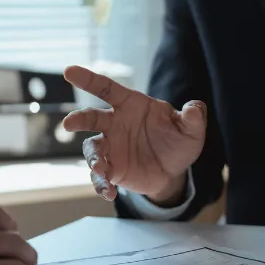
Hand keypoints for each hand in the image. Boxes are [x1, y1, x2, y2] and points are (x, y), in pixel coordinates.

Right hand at [62, 66, 206, 204]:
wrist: (174, 170)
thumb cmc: (178, 141)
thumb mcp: (191, 130)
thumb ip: (193, 118)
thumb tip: (194, 108)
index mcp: (131, 105)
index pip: (107, 88)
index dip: (88, 79)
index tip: (69, 71)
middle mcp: (115, 123)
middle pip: (91, 118)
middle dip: (78, 119)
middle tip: (69, 123)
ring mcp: (110, 146)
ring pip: (92, 149)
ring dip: (93, 159)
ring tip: (102, 170)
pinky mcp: (111, 168)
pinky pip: (99, 176)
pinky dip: (101, 184)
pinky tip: (109, 193)